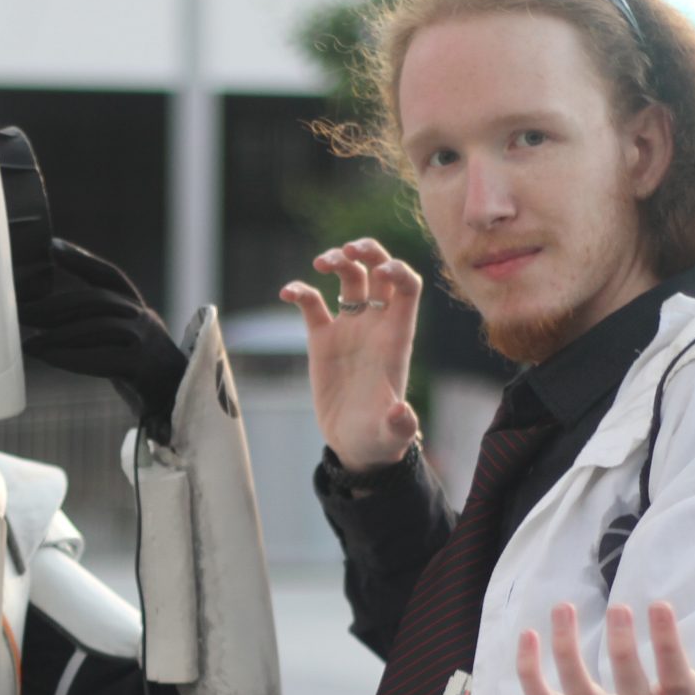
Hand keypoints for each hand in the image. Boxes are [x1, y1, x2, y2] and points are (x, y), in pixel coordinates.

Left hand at [14, 239, 186, 430]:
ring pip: (97, 327)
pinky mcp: (143, 367)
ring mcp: (147, 342)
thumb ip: (93, 330)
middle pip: (96, 300)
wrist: (179, 408)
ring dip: (58, 334)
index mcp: (138, 311)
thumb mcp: (120, 347)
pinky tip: (47, 358)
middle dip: (56, 305)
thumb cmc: (141, 379)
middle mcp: (145, 320)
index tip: (52, 247)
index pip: (110, 276)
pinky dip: (70, 357)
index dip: (82, 259)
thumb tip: (41, 324)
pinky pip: (101, 357)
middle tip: (22, 312)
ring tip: (30, 343)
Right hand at [282, 239, 420, 472]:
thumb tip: (401, 413)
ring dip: (337, 261)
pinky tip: (287, 292)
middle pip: (379, 271)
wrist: (355, 444)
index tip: (380, 270)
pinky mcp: (322, 339)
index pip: (407, 289)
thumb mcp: (391, 433)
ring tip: (321, 262)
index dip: (398, 271)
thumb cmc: (379, 438)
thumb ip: (400, 424)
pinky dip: (300, 292)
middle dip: (369, 252)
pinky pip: (312, 304)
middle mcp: (375, 326)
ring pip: (349, 278)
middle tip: (348, 250)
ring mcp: (349, 329)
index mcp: (396, 338)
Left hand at [517, 601, 694, 694]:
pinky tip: (525, 636)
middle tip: (620, 608)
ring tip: (562, 608)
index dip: (663, 644)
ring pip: (576, 691)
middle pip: (627, 687)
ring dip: (565, 652)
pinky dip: (529, 674)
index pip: (672, 677)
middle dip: (623, 650)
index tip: (656, 604)